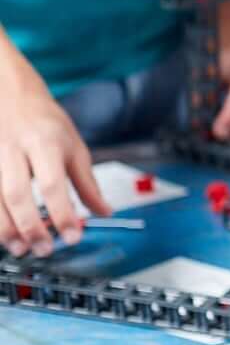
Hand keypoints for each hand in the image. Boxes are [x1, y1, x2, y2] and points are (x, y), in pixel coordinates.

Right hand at [0, 88, 110, 257]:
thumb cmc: (45, 123)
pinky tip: (4, 234)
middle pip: (18, 194)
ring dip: (6, 229)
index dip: (62, 213)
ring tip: (22, 248)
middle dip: (30, 227)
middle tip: (44, 249)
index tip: (73, 236)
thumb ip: (87, 183)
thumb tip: (104, 212)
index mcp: (45, 142)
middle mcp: (14, 150)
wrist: (10, 94)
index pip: (53, 183)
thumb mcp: (74, 146)